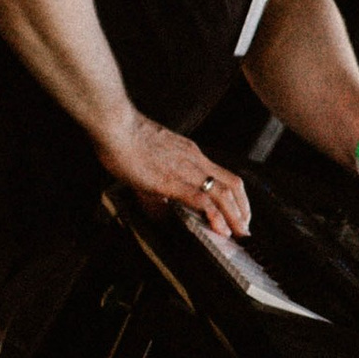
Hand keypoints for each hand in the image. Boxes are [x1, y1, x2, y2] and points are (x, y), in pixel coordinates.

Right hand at [94, 113, 249, 239]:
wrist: (114, 124)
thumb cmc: (124, 136)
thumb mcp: (151, 158)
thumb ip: (159, 181)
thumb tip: (160, 209)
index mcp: (190, 153)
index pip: (224, 175)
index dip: (236, 197)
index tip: (238, 212)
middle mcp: (194, 160)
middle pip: (232, 185)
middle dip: (242, 209)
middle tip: (244, 228)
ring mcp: (185, 169)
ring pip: (223, 194)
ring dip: (235, 216)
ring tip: (239, 233)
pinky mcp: (171, 180)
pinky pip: (201, 199)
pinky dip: (215, 216)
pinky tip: (219, 229)